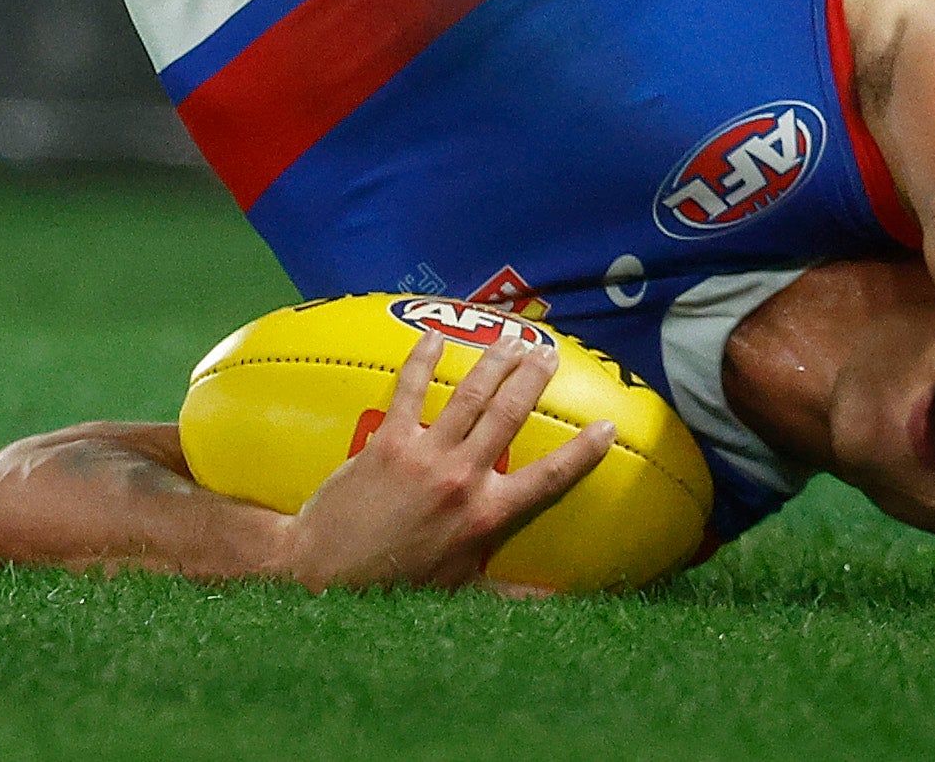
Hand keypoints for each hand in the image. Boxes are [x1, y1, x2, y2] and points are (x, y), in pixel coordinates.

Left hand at [266, 325, 618, 591]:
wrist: (327, 571)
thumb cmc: (397, 585)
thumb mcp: (463, 590)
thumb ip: (513, 593)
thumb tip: (558, 599)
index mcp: (487, 516)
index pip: (549, 479)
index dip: (582, 452)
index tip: (607, 426)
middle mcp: (462, 479)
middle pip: (508, 415)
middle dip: (533, 378)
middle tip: (550, 352)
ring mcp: (425, 454)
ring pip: (469, 395)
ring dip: (493, 361)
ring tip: (511, 337)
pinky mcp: (388, 440)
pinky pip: (410, 390)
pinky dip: (424, 360)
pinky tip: (435, 336)